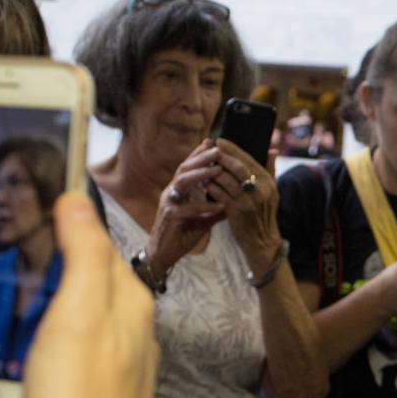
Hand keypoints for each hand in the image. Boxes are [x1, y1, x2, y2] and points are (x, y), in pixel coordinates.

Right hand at [0, 194, 158, 397]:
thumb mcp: (82, 318)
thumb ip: (83, 258)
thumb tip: (77, 203)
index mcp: (118, 309)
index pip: (88, 249)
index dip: (52, 225)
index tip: (9, 208)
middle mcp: (105, 343)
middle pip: (43, 303)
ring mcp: (79, 386)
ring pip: (14, 357)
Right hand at [146, 139, 226, 273]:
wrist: (164, 254)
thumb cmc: (182, 234)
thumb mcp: (202, 219)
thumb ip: (215, 209)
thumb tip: (232, 201)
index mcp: (178, 190)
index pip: (188, 167)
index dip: (199, 154)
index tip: (213, 143)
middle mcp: (171, 193)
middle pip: (184, 168)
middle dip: (201, 157)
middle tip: (218, 149)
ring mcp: (169, 203)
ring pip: (182, 182)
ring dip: (200, 174)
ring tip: (218, 169)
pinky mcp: (170, 217)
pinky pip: (187, 208)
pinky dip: (204, 206)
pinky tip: (219, 205)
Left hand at [204, 138, 283, 272]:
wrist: (261, 241)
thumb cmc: (263, 214)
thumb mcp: (272, 192)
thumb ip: (270, 170)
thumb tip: (272, 149)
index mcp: (268, 183)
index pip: (250, 160)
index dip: (234, 149)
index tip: (220, 140)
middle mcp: (260, 191)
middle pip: (238, 168)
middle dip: (222, 156)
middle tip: (209, 149)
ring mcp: (248, 202)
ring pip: (226, 180)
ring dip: (213, 171)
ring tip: (203, 165)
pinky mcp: (237, 212)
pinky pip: (219, 194)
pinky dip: (210, 186)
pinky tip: (203, 182)